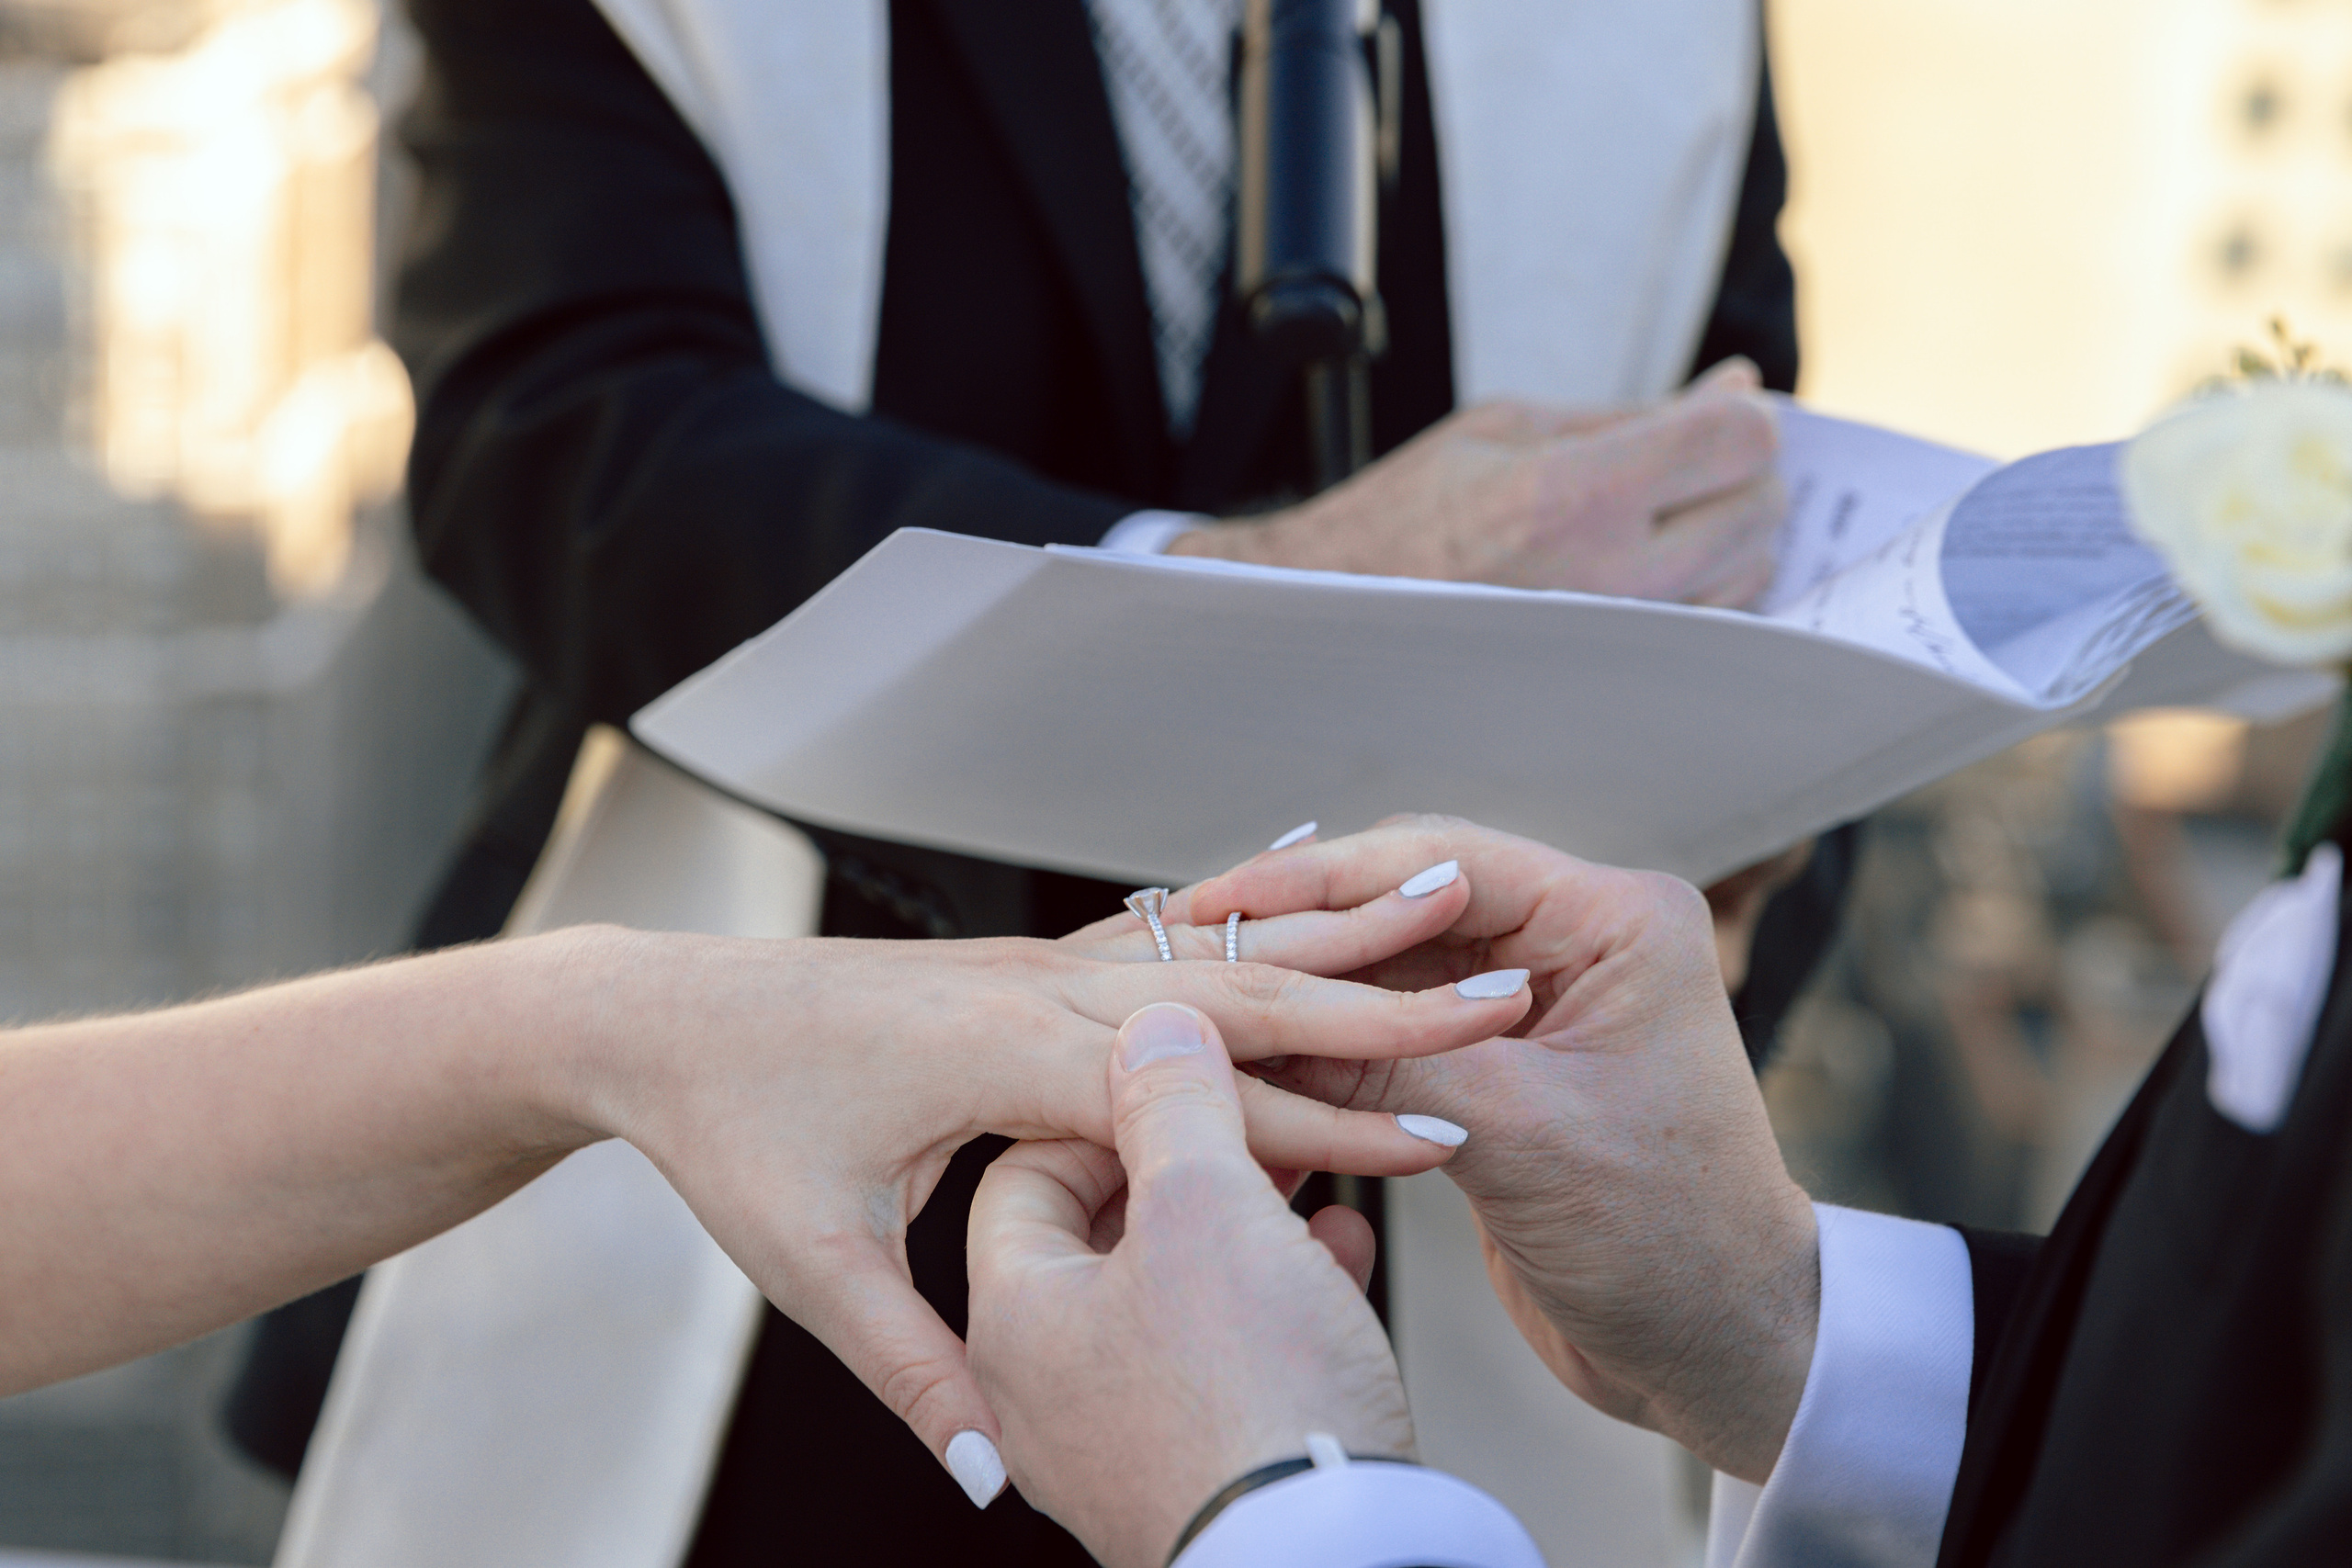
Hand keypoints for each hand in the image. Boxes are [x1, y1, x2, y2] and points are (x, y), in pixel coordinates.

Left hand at [549, 882, 1523, 1500]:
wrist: (664, 1011)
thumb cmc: (733, 1132)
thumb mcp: (811, 1260)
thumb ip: (910, 1367)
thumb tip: (983, 1476)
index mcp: (1003, 1058)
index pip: (1206, 1094)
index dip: (1332, 1121)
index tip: (1445, 1134)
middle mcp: (1034, 991)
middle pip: (1242, 990)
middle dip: (1385, 995)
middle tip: (1506, 983)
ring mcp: (1033, 966)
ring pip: (1217, 948)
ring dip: (1336, 934)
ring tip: (1448, 901)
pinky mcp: (1023, 967)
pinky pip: (1167, 941)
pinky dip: (1257, 930)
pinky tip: (1311, 912)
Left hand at [966, 1003, 1413, 1567]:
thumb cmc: (1245, 1409)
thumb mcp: (1203, 1217)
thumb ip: (1171, 1106)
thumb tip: (1154, 1027)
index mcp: (1013, 1300)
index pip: (1039, 1154)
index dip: (1129, 1090)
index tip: (1208, 1059)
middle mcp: (1041, 1370)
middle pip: (1111, 1211)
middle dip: (1202, 1146)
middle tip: (1264, 1093)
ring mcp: (1110, 1428)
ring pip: (1175, 1276)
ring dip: (1248, 1210)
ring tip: (1314, 1159)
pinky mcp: (1186, 1465)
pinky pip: (1218, 1345)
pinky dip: (1273, 1283)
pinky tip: (1339, 1237)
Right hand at [1170, 359, 1782, 607]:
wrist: (1338, 615)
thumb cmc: (1412, 515)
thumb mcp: (1510, 426)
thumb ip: (1636, 412)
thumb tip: (1737, 387)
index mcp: (1572, 495)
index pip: (1737, 442)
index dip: (1747, 419)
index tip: (1719, 417)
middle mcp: (1606, 579)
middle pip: (1758, 509)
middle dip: (1744, 475)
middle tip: (1692, 464)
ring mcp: (1616, 642)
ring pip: (1749, 575)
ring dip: (1732, 535)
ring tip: (1662, 517)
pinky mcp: (1618, 680)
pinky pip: (1712, 627)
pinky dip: (1708, 587)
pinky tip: (1655, 566)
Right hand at [1186, 817, 1817, 1481]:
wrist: (1719, 1352)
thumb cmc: (1665, 1242)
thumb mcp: (1516, 1136)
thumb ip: (1390, 1059)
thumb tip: (1254, 1018)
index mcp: (1615, 922)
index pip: (1442, 862)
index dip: (1322, 876)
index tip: (1224, 895)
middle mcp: (1582, 944)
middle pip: (1412, 899)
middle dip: (1307, 922)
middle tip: (1197, 939)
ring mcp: (1543, 1003)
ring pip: (1398, 962)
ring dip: (1315, 979)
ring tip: (1210, 988)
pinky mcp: (1510, 1065)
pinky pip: (1404, 1024)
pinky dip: (1338, 1034)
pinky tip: (1264, 1047)